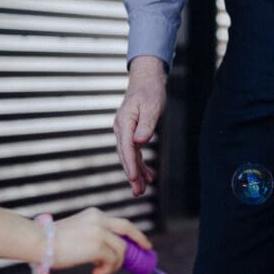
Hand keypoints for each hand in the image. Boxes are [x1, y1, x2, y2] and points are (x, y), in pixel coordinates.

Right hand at [53, 206, 151, 273]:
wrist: (39, 241)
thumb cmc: (53, 241)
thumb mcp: (78, 231)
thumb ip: (93, 236)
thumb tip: (107, 254)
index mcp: (94, 214)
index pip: (120, 222)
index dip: (134, 233)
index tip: (142, 242)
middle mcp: (99, 220)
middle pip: (128, 229)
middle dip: (140, 241)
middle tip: (145, 252)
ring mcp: (99, 232)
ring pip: (121, 250)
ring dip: (115, 265)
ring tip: (101, 271)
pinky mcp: (97, 246)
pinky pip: (112, 260)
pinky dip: (108, 270)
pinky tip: (96, 273)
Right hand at [113, 56, 165, 195]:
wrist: (146, 80)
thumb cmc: (150, 92)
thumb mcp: (152, 107)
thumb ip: (147, 125)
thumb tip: (139, 142)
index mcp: (124, 121)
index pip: (126, 146)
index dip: (130, 163)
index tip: (133, 177)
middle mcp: (120, 128)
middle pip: (125, 154)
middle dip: (131, 174)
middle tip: (138, 192)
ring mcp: (124, 131)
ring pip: (128, 156)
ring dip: (135, 172)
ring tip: (141, 190)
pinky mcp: (130, 132)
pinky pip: (133, 151)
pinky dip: (139, 164)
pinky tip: (147, 176)